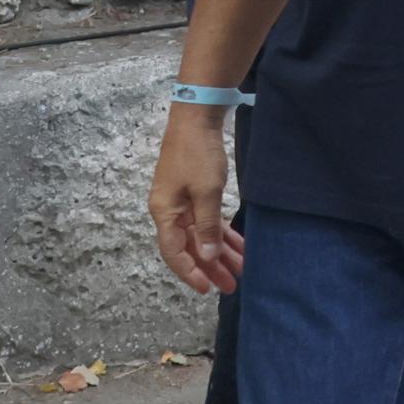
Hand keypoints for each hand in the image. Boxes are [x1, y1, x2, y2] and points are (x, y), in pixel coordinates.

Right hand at [149, 109, 245, 294]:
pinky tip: (238, 247)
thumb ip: (206, 225)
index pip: (174, 252)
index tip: (208, 288)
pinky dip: (222, 234)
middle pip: (190, 247)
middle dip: (211, 267)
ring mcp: (182, 203)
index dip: (190, 272)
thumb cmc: (198, 153)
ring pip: (201, 235)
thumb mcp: (205, 191)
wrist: (197, 116)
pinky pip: (208, 221)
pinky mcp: (195, 194)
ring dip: (220, 253)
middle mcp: (170, 211)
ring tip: (240, 271)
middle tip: (231, 287)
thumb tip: (207, 256)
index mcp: (164, 212)